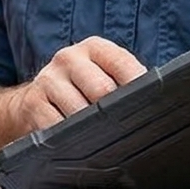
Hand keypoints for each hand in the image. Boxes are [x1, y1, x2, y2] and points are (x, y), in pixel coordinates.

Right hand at [14, 36, 146, 130]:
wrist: (34, 100)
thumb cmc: (83, 90)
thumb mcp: (103, 76)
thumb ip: (127, 81)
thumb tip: (157, 102)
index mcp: (93, 48)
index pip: (123, 64)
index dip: (138, 87)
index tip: (148, 106)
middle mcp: (68, 58)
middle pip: (102, 89)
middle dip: (114, 112)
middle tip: (123, 129)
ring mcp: (48, 79)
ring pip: (79, 111)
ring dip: (92, 129)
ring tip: (101, 138)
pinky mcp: (32, 104)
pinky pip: (57, 126)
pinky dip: (69, 138)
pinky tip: (76, 140)